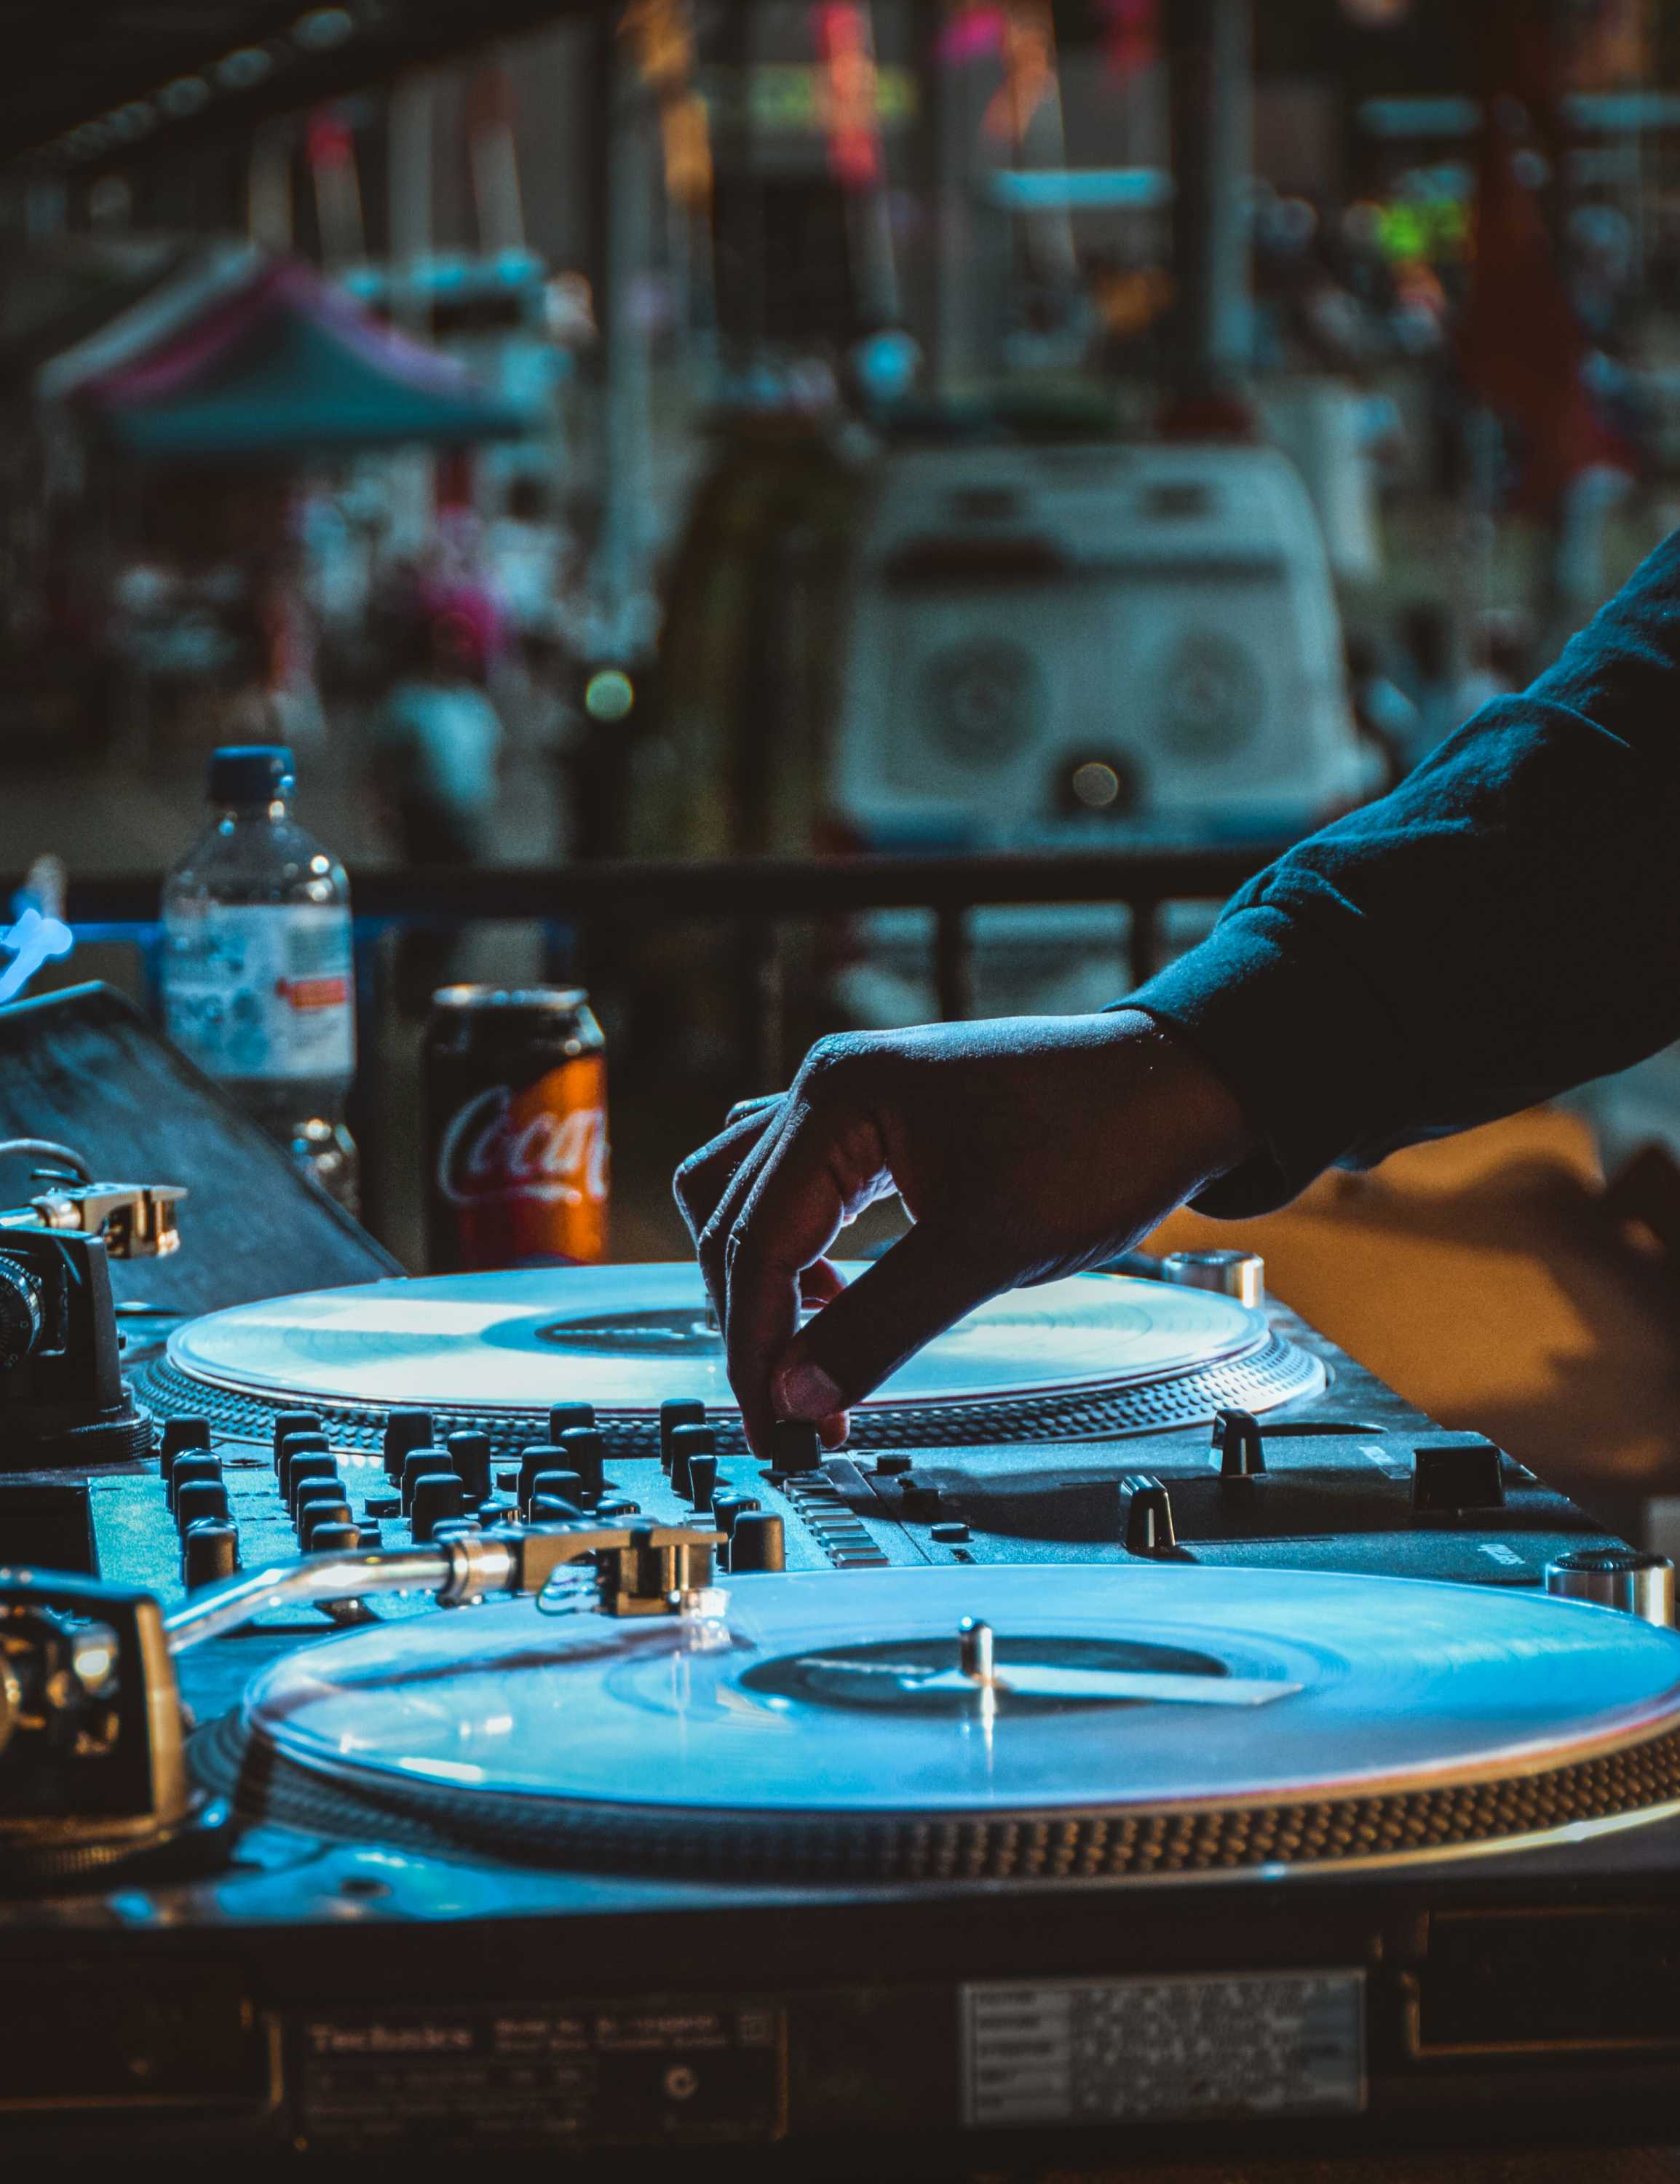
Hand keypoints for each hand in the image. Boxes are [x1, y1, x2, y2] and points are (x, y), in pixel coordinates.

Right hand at [673, 1010, 1254, 1454]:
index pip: (749, 1241)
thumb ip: (879, 1324)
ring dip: (760, 1282)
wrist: (1181, 1085)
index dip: (753, 1348)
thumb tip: (798, 1397)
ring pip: (748, 1197)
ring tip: (805, 1359)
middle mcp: (827, 1086)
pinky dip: (794, 1247)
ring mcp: (853, 1097)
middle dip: (753, 1326)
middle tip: (792, 1418)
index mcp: (837, 1099)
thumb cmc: (1101, 1141)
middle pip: (730, 1220)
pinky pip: (798, 1185)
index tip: (775, 1429)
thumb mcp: (988, 1249)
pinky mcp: (881, 1119)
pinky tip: (832, 1294)